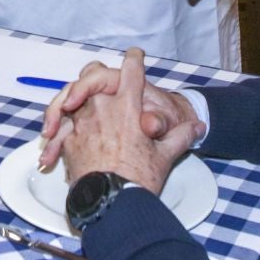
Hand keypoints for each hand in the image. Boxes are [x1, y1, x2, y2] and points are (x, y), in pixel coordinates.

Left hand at [56, 51, 197, 194]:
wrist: (110, 204)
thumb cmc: (138, 180)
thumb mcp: (164, 157)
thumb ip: (180, 136)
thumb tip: (197, 126)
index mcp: (128, 107)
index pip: (132, 71)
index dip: (135, 59)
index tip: (135, 54)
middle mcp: (102, 108)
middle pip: (95, 74)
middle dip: (99, 75)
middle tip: (104, 82)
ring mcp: (81, 121)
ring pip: (74, 96)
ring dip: (76, 100)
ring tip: (75, 107)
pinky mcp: (67, 139)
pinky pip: (62, 125)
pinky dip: (61, 128)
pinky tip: (62, 136)